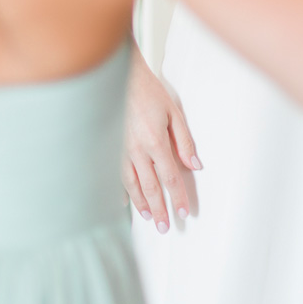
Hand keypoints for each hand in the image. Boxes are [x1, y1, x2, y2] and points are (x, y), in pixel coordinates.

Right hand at [122, 49, 199, 233]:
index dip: (177, 197)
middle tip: (164, 227)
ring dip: (140, 204)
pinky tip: (123, 202)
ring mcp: (118, 150)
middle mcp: (135, 151)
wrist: (117, 76)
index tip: (182, 213)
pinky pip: (113, 175)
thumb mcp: (174, 112)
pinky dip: (119, 190)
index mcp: (155, 142)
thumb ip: (185, 141)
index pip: (170, 178)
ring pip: (130, 185)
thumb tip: (195, 164)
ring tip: (148, 218)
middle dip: (159, 209)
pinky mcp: (107, 147)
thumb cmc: (147, 90)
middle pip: (150, 187)